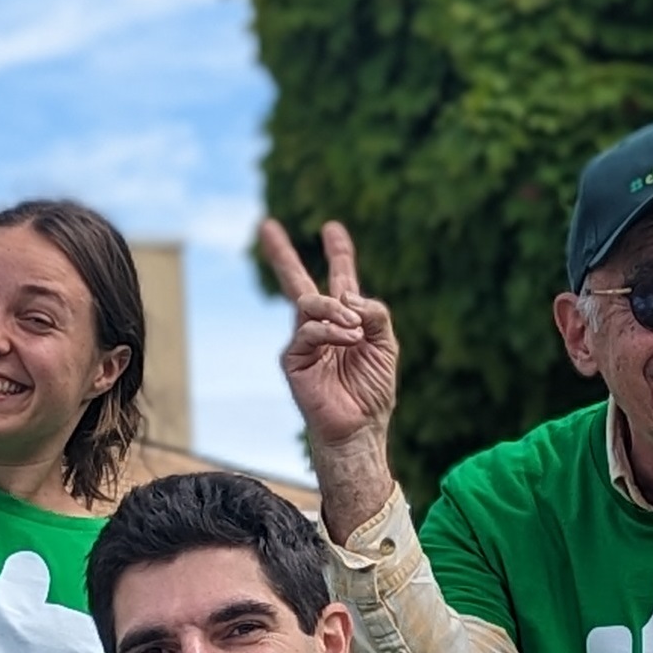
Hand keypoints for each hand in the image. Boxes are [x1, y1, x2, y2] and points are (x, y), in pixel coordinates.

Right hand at [257, 218, 397, 459]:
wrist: (360, 426)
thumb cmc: (374, 390)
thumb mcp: (385, 344)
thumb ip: (374, 313)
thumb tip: (347, 295)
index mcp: (347, 320)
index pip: (340, 279)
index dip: (339, 253)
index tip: (332, 229)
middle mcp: (322, 327)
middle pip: (297, 283)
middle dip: (282, 255)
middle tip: (267, 226)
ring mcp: (304, 342)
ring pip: (308, 303)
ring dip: (335, 310)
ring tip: (355, 331)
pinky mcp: (293, 359)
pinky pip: (308, 331)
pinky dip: (331, 331)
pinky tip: (348, 339)